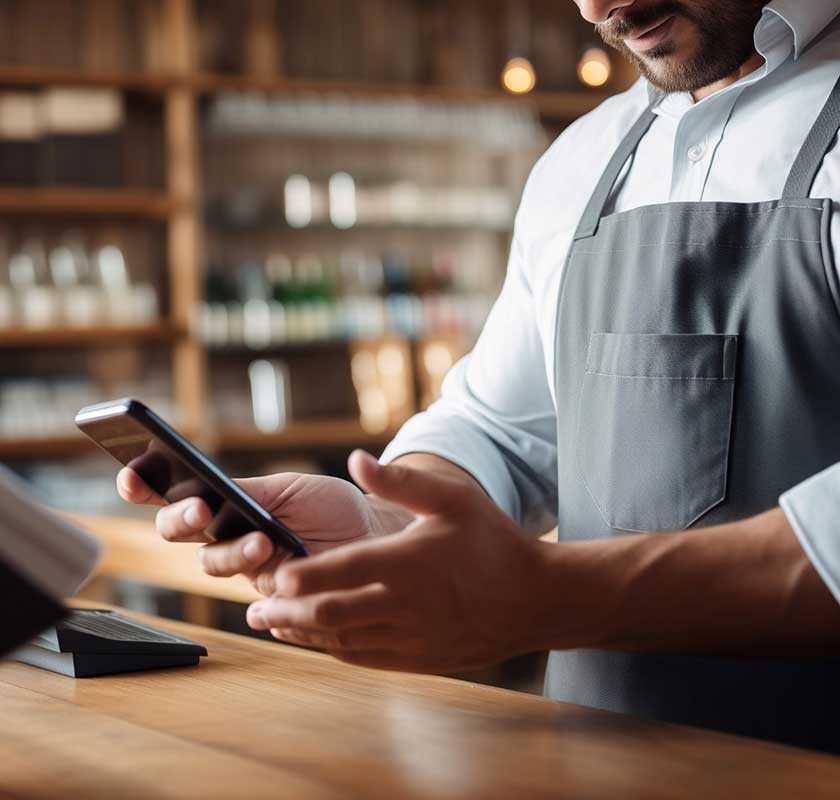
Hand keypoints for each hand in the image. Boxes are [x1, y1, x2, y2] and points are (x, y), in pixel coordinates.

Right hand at [116, 467, 407, 595]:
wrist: (374, 538)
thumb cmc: (332, 508)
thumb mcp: (291, 490)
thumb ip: (250, 493)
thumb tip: (212, 491)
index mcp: (229, 503)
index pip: (175, 495)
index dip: (145, 487)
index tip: (132, 478)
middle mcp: (229, 537)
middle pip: (182, 533)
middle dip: (181, 520)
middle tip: (200, 509)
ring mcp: (247, 569)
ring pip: (214, 564)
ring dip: (231, 552)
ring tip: (262, 541)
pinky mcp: (272, 599)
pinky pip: (255, 598)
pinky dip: (267, 588)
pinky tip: (282, 580)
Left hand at [246, 450, 549, 672]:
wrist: (535, 599)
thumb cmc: (492, 541)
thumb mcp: (453, 499)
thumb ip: (401, 480)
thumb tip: (355, 459)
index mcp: (408, 563)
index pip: (341, 571)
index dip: (301, 576)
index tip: (273, 574)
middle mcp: (405, 605)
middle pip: (331, 615)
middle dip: (287, 613)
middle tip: (255, 609)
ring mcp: (412, 638)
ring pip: (342, 642)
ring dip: (304, 633)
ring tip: (276, 623)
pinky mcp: (419, 660)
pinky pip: (365, 659)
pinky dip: (335, 650)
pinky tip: (319, 639)